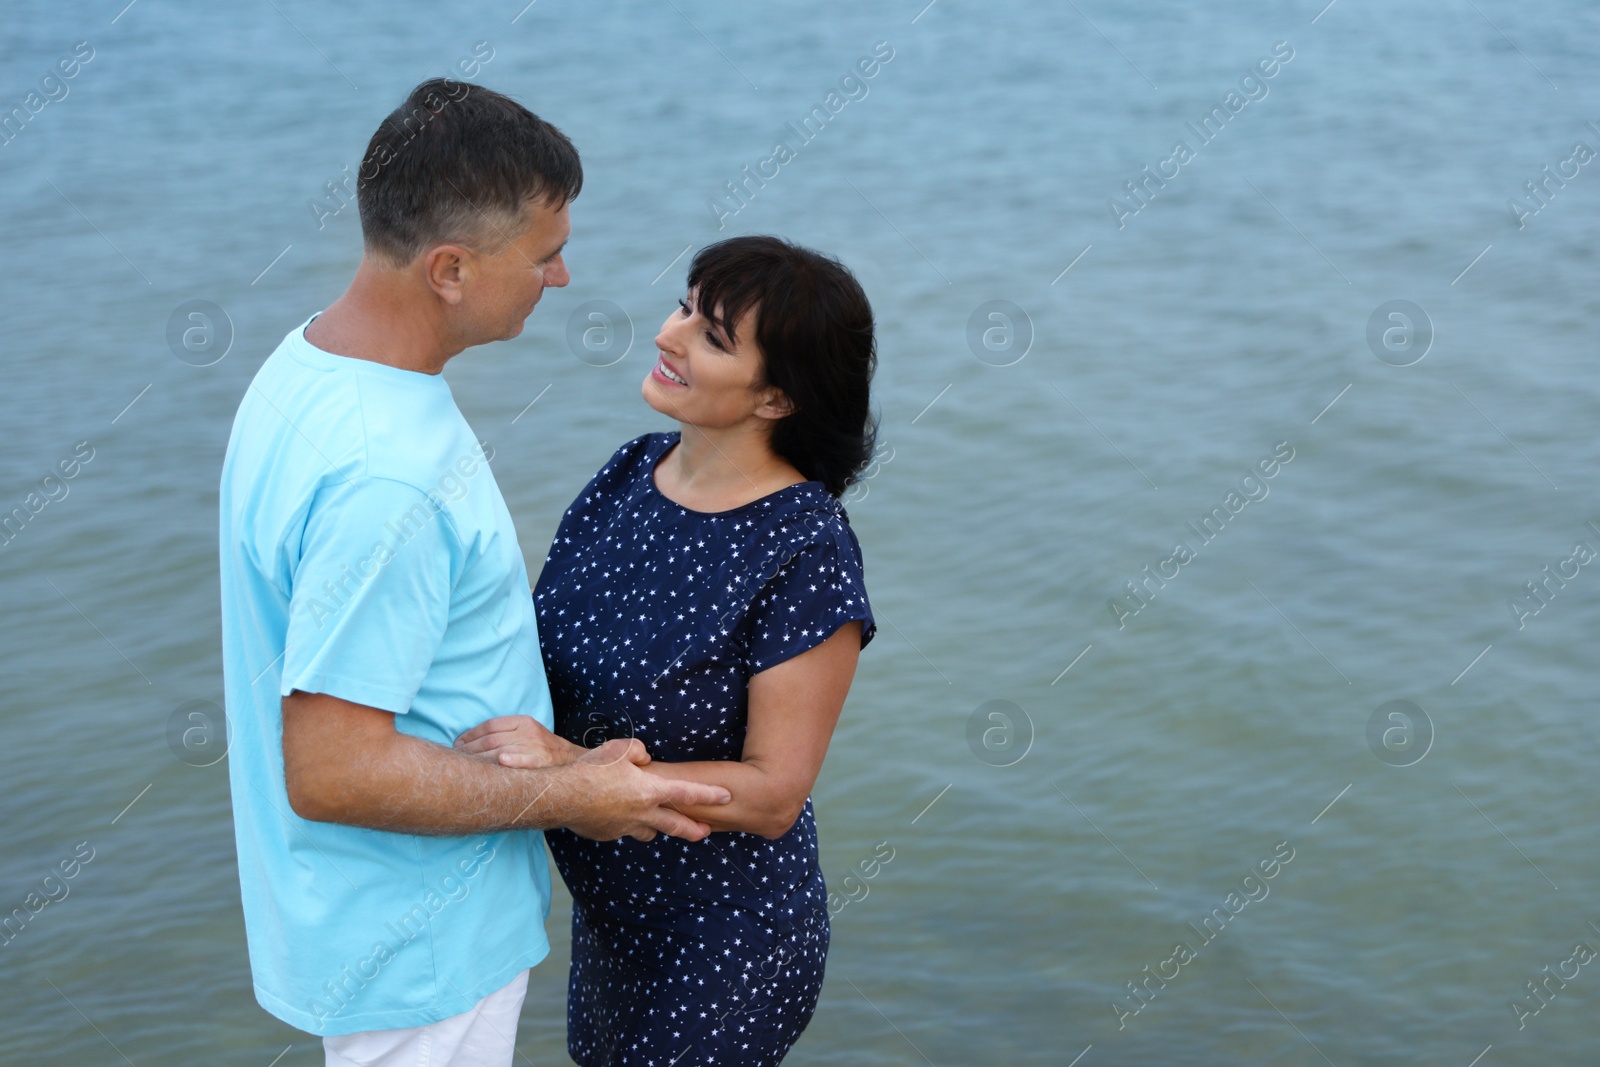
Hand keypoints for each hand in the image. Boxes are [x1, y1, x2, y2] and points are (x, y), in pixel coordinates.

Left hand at [455, 715, 583, 769]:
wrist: (570, 760)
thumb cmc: (541, 748)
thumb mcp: (526, 732)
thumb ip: (505, 733)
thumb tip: (472, 740)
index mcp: (522, 721)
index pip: (490, 725)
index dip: (471, 734)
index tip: (458, 744)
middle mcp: (527, 731)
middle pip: (491, 739)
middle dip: (470, 749)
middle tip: (456, 758)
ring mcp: (535, 746)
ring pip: (500, 750)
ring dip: (479, 759)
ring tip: (465, 767)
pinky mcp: (541, 761)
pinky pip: (523, 760)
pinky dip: (511, 760)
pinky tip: (500, 762)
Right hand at [561, 739, 730, 842]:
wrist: (562, 796)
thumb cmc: (593, 769)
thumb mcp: (620, 749)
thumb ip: (639, 752)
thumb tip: (645, 758)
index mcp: (650, 791)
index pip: (687, 793)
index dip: (709, 795)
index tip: (726, 796)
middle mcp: (642, 813)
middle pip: (675, 824)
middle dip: (693, 829)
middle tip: (705, 832)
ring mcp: (625, 827)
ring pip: (648, 830)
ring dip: (654, 825)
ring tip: (655, 820)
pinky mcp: (608, 835)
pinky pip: (622, 830)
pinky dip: (624, 823)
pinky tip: (614, 813)